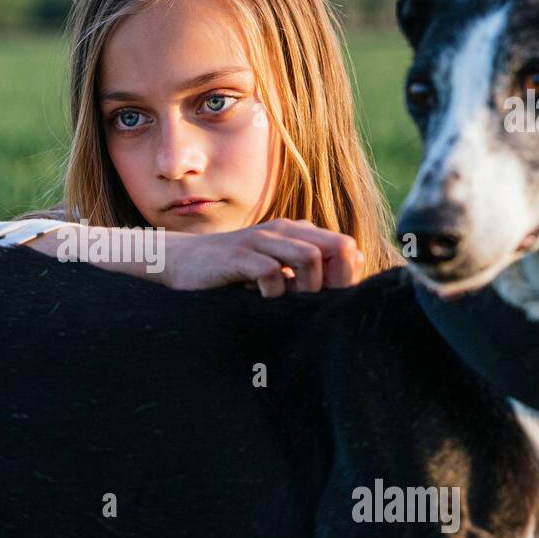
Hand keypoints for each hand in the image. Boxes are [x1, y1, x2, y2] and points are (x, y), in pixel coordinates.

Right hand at [163, 219, 363, 296]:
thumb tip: (357, 261)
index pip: (346, 246)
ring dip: (308, 288)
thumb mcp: (275, 264)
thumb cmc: (232, 270)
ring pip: (309, 257)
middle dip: (338, 281)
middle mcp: (283, 231)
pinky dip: (274, 293)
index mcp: (295, 232)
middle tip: (320, 306)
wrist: (181, 260)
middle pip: (338, 247)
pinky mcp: (238, 256)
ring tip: (291, 305)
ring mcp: (260, 241)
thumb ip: (310, 263)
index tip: (331, 302)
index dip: (347, 276)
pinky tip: (263, 302)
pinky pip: (271, 272)